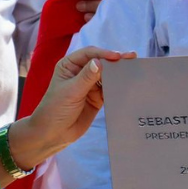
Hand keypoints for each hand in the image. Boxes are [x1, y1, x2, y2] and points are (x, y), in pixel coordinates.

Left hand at [12, 47, 135, 164]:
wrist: (53, 134)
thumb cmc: (55, 109)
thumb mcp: (71, 92)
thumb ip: (86, 77)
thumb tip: (100, 62)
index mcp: (70, 65)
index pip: (90, 54)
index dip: (104, 53)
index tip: (118, 57)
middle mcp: (81, 72)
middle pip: (101, 62)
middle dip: (115, 61)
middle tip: (132, 58)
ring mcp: (90, 85)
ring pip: (107, 75)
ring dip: (119, 73)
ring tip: (134, 70)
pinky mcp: (97, 98)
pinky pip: (110, 89)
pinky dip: (118, 87)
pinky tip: (128, 85)